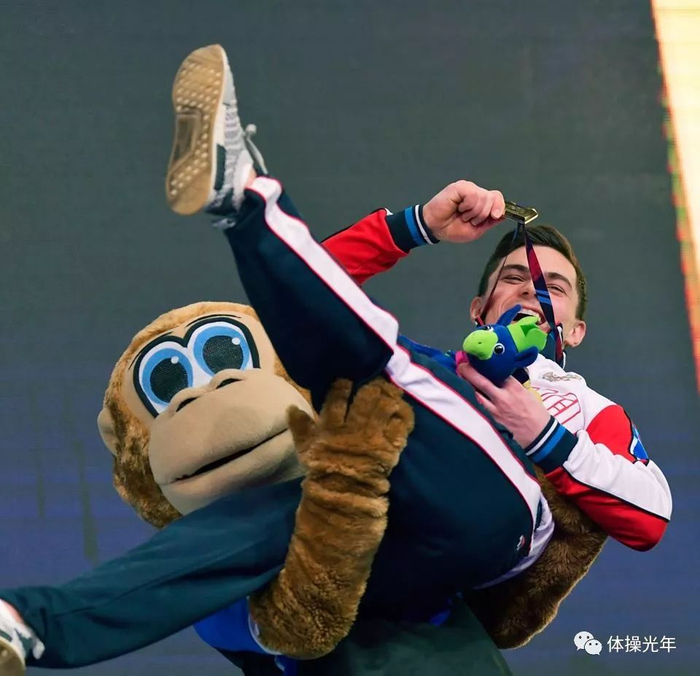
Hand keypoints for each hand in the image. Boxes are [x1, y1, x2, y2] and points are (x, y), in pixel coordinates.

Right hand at [287, 378, 413, 479]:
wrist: (343, 494)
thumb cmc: (323, 468)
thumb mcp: (305, 447)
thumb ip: (300, 426)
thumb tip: (291, 407)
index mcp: (332, 428)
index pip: (336, 400)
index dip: (342, 386)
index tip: (346, 379)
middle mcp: (354, 430)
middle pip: (365, 400)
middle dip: (371, 386)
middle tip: (375, 380)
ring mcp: (374, 438)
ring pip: (384, 409)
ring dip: (389, 396)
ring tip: (391, 390)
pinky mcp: (390, 448)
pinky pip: (401, 427)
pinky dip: (404, 415)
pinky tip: (403, 408)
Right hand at [422, 180, 505, 242]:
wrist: (435, 228)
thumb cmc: (452, 229)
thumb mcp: (476, 230)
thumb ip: (490, 222)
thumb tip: (504, 215)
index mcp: (480, 201)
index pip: (497, 198)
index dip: (500, 206)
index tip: (496, 216)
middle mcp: (476, 192)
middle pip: (493, 198)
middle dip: (483, 214)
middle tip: (470, 220)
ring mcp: (468, 188)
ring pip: (484, 197)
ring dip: (474, 212)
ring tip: (462, 215)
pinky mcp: (460, 187)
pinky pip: (473, 195)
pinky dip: (468, 206)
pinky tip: (458, 208)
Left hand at [457, 360, 549, 447]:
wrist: (540, 436)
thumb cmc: (536, 414)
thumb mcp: (528, 394)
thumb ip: (512, 385)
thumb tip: (500, 376)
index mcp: (514, 388)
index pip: (496, 372)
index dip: (485, 365)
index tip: (477, 360)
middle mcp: (502, 398)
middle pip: (480, 381)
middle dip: (468, 371)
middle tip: (461, 365)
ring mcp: (494, 411)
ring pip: (474, 395)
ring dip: (465, 386)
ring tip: (457, 379)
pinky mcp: (489, 422)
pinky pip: (476, 409)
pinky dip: (468, 401)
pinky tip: (461, 397)